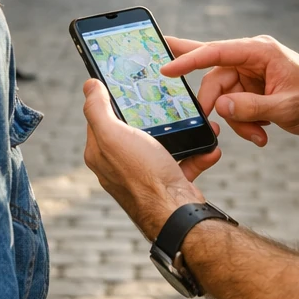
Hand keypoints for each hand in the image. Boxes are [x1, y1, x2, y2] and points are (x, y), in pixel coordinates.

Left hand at [82, 80, 221, 238]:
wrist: (177, 215)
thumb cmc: (143, 174)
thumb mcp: (113, 135)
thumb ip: (97, 110)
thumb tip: (89, 86)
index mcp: (101, 152)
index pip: (101, 117)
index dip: (113, 99)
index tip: (130, 84)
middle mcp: (120, 165)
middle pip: (135, 128)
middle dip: (154, 114)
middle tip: (167, 99)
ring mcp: (145, 175)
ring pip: (164, 143)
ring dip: (183, 131)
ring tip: (196, 120)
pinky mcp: (169, 183)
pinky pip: (185, 161)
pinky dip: (198, 153)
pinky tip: (209, 147)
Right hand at [163, 35, 298, 144]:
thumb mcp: (284, 107)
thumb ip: (251, 106)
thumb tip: (220, 107)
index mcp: (259, 51)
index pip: (216, 51)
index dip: (189, 59)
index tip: (165, 68)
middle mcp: (250, 57)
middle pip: (215, 77)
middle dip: (215, 104)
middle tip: (209, 124)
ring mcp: (249, 73)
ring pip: (224, 97)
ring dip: (237, 121)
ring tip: (258, 136)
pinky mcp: (251, 88)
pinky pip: (234, 106)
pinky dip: (244, 123)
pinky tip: (261, 133)